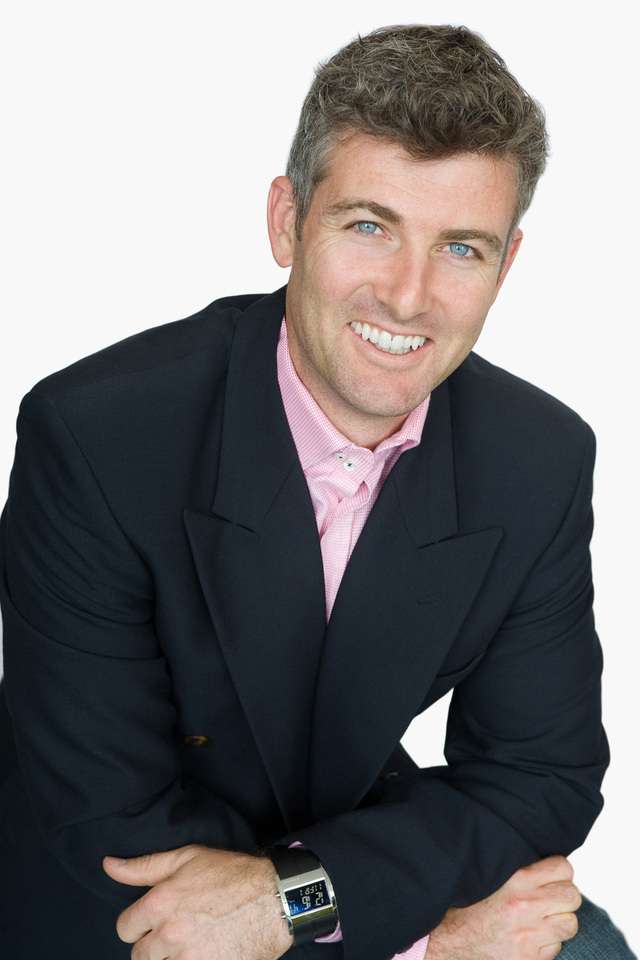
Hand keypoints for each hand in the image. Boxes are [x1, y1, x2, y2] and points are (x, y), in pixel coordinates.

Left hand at [102, 843, 292, 959]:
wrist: (275, 899)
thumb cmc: (231, 874)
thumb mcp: (187, 858)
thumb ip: (144, 866)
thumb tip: (108, 865)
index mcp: (160, 903)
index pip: (124, 929)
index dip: (138, 924)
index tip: (156, 920)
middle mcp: (169, 935)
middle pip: (140, 956)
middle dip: (154, 945)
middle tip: (177, 932)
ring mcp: (188, 958)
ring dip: (171, 959)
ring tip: (192, 944)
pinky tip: (204, 952)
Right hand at [426, 854, 581, 959]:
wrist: (448, 942)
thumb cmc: (467, 907)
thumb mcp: (491, 877)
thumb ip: (519, 870)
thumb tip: (546, 863)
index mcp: (516, 880)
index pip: (563, 868)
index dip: (559, 872)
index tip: (552, 877)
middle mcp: (525, 906)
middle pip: (572, 896)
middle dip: (564, 898)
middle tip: (550, 900)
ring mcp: (529, 935)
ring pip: (569, 924)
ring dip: (558, 923)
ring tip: (540, 920)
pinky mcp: (530, 958)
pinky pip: (556, 948)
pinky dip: (546, 944)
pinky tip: (529, 938)